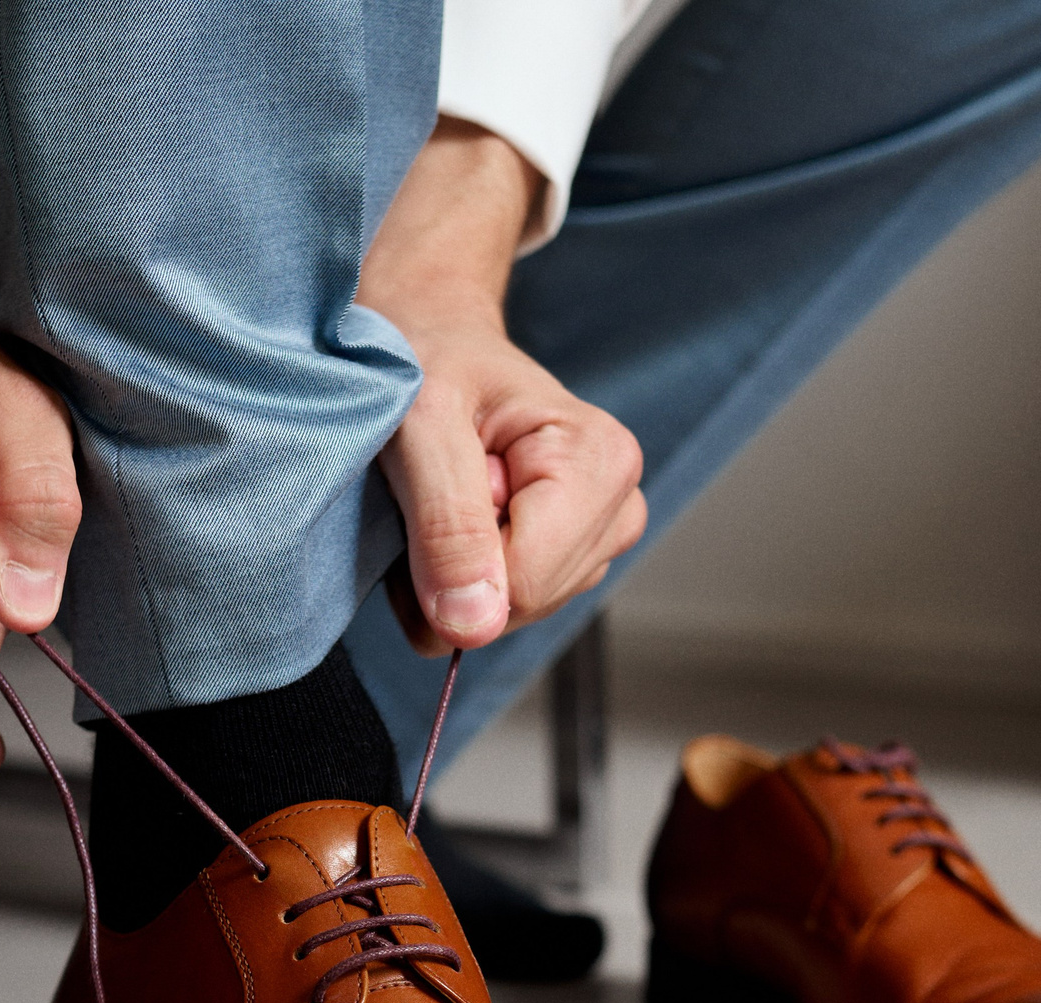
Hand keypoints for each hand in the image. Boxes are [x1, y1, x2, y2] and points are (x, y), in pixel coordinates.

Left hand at [358, 120, 645, 654]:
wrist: (429, 336)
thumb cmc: (426, 360)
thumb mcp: (420, 427)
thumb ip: (449, 527)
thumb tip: (473, 628)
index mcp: (600, 464)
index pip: (523, 582)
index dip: (453, 561)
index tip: (427, 490)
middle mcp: (620, 506)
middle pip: (521, 604)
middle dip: (453, 567)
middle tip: (429, 489)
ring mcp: (599, 539)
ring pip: (509, 613)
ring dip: (450, 570)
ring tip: (441, 494)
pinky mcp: (571, 558)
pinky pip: (502, 608)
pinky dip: (457, 576)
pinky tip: (452, 519)